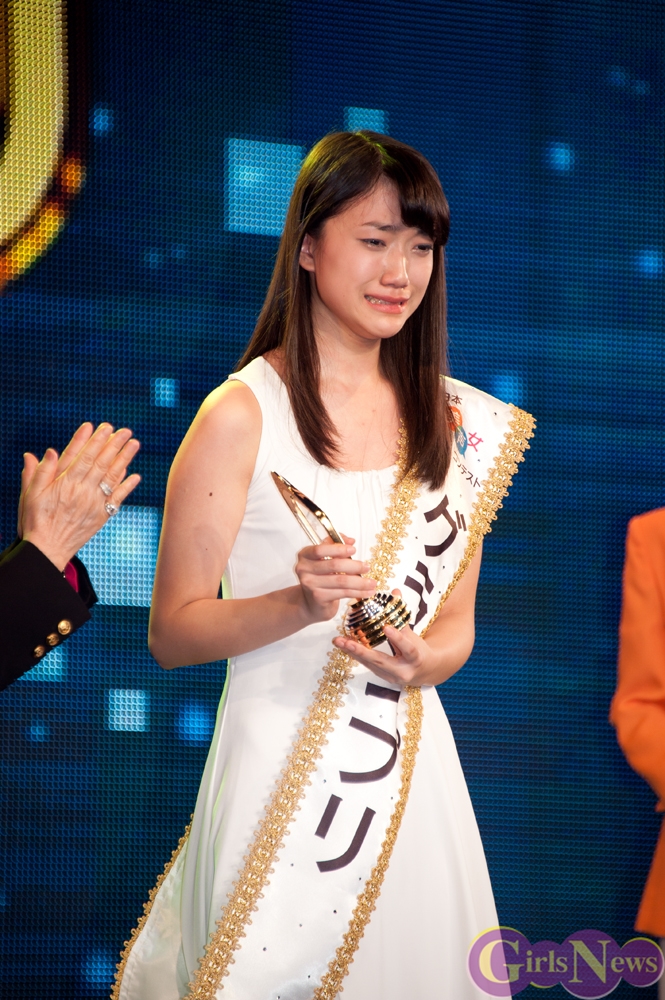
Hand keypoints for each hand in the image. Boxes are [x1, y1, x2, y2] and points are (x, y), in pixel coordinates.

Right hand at [19, 422, 140, 570]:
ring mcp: (94, 504)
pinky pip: (117, 498)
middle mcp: (82, 492)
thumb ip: (39, 472)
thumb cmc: (36, 520)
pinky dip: (127, 486)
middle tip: (125, 430)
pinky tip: (136, 475)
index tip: (103, 427)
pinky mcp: (101, 516)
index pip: (83, 457)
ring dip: (125, 459)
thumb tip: (49, 451)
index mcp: (65, 484)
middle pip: (101, 463)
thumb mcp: (31, 494)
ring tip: (135, 444)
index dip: (94, 441)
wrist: (47, 550)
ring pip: (112, 477)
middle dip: (114, 445)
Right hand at [295, 533, 376, 624]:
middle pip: (334, 565)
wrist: (312, 603)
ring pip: (341, 580)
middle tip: (367, 567)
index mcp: (305, 555)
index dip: (338, 549)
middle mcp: (304, 569)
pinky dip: (358, 592)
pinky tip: (368, 592)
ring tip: (372, 582)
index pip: (320, 549)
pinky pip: (343, 593)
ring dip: (360, 582)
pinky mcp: (318, 597)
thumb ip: (335, 545)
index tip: (354, 549)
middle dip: (354, 566)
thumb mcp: (325, 558)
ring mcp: (310, 584)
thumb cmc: (321, 577)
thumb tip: (350, 540)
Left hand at [332, 589, 432, 685]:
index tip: (386, 627)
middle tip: (345, 641)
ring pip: (370, 664)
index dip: (397, 638)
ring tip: (338, 641)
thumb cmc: (419, 651)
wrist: (424, 672)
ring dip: (352, 652)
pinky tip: (344, 645)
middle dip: (361, 651)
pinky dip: (355, 654)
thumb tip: (395, 592)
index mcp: (416, 659)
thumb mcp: (414, 635)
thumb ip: (402, 616)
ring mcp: (390, 676)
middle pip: (381, 661)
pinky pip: (367, 665)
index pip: (408, 649)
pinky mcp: (382, 676)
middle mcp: (403, 672)